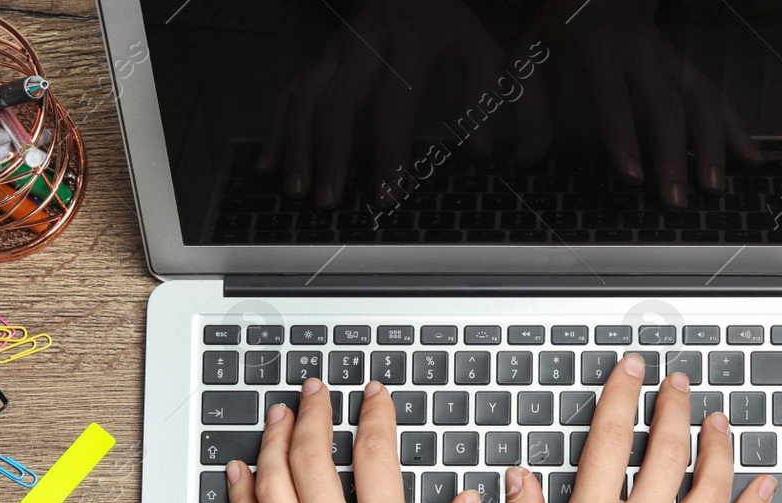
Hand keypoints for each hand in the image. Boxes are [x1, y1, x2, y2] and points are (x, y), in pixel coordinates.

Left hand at [226, 378, 489, 502]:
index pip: (374, 454)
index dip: (375, 415)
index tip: (374, 395)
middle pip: (311, 455)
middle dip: (314, 412)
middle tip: (317, 390)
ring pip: (272, 482)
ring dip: (274, 439)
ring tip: (279, 414)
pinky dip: (239, 492)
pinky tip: (239, 473)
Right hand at [257, 0, 546, 206]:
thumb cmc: (454, 23)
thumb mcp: (490, 52)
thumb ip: (512, 103)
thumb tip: (501, 156)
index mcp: (412, 41)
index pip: (395, 103)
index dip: (388, 152)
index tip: (386, 194)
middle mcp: (366, 42)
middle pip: (337, 101)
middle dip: (330, 154)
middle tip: (329, 201)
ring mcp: (337, 48)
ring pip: (305, 96)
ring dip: (297, 146)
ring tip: (297, 192)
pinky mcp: (321, 56)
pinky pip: (291, 91)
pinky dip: (277, 129)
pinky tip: (269, 164)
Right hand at [488, 355, 772, 502]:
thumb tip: (521, 479)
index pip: (610, 442)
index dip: (621, 396)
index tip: (630, 371)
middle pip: (667, 452)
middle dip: (674, 407)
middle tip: (676, 382)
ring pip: (709, 488)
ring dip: (717, 445)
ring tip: (717, 419)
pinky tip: (762, 486)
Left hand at [544, 0, 760, 205]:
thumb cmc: (560, 23)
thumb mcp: (531, 53)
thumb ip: (528, 105)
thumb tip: (525, 158)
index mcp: (601, 48)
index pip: (615, 99)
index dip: (625, 139)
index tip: (633, 176)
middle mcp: (643, 52)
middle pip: (665, 106)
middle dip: (674, 155)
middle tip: (675, 199)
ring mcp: (670, 57)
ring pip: (700, 99)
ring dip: (712, 145)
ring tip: (714, 188)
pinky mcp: (686, 64)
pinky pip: (716, 95)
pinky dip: (737, 127)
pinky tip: (753, 158)